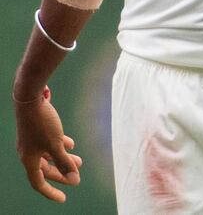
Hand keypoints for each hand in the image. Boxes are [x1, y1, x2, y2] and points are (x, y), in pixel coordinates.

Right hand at [14, 88, 81, 202]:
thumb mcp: (56, 144)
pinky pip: (49, 143)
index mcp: (29, 160)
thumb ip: (64, 162)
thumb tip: (74, 179)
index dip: (51, 192)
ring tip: (80, 161)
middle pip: (45, 169)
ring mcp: (32, 141)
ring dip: (64, 159)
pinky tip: (71, 144)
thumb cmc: (42, 122)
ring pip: (49, 155)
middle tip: (77, 177)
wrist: (30, 98)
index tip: (64, 198)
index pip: (39, 183)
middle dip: (62, 174)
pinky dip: (60, 145)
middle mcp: (28, 153)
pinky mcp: (37, 130)